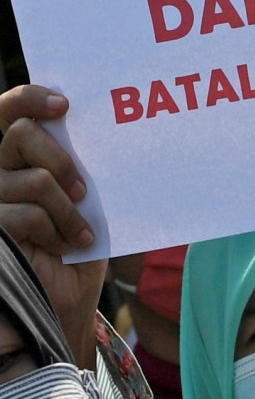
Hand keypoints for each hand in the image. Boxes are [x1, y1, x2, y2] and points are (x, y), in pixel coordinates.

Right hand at [0, 85, 106, 366]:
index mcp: (20, 159)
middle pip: (21, 135)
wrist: (70, 300)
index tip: (65, 106)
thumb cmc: (80, 248)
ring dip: (67, 209)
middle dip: (61, 160)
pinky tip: (66, 247)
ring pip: (34, 180)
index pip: (8, 111)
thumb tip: (100, 131)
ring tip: (79, 232)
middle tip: (84, 191)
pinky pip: (29, 214)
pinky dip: (57, 231)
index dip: (29, 98)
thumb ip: (80, 166)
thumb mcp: (87, 202)